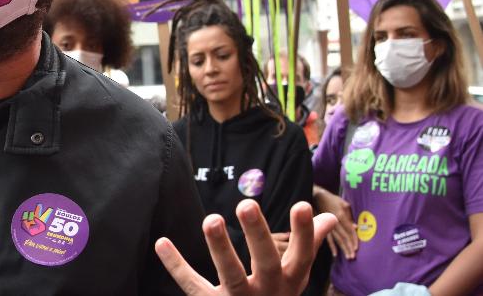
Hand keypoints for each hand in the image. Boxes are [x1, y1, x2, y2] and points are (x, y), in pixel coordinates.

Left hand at [155, 200, 336, 295]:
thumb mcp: (293, 277)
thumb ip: (307, 245)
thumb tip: (328, 218)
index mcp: (288, 281)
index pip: (302, 256)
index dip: (304, 233)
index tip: (302, 204)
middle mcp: (267, 292)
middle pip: (266, 263)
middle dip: (258, 235)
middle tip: (246, 203)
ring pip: (230, 275)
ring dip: (219, 248)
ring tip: (210, 219)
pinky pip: (193, 285)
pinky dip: (175, 265)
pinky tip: (162, 242)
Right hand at [313, 186, 357, 258]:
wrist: (316, 196)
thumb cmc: (332, 199)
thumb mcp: (344, 203)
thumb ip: (350, 216)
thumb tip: (355, 228)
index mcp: (341, 216)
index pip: (349, 230)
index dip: (354, 239)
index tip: (357, 248)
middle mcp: (334, 222)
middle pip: (343, 237)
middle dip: (349, 247)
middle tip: (353, 257)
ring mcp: (327, 225)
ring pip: (336, 239)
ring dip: (342, 249)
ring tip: (348, 257)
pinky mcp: (321, 226)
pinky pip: (327, 238)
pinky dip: (331, 246)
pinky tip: (335, 254)